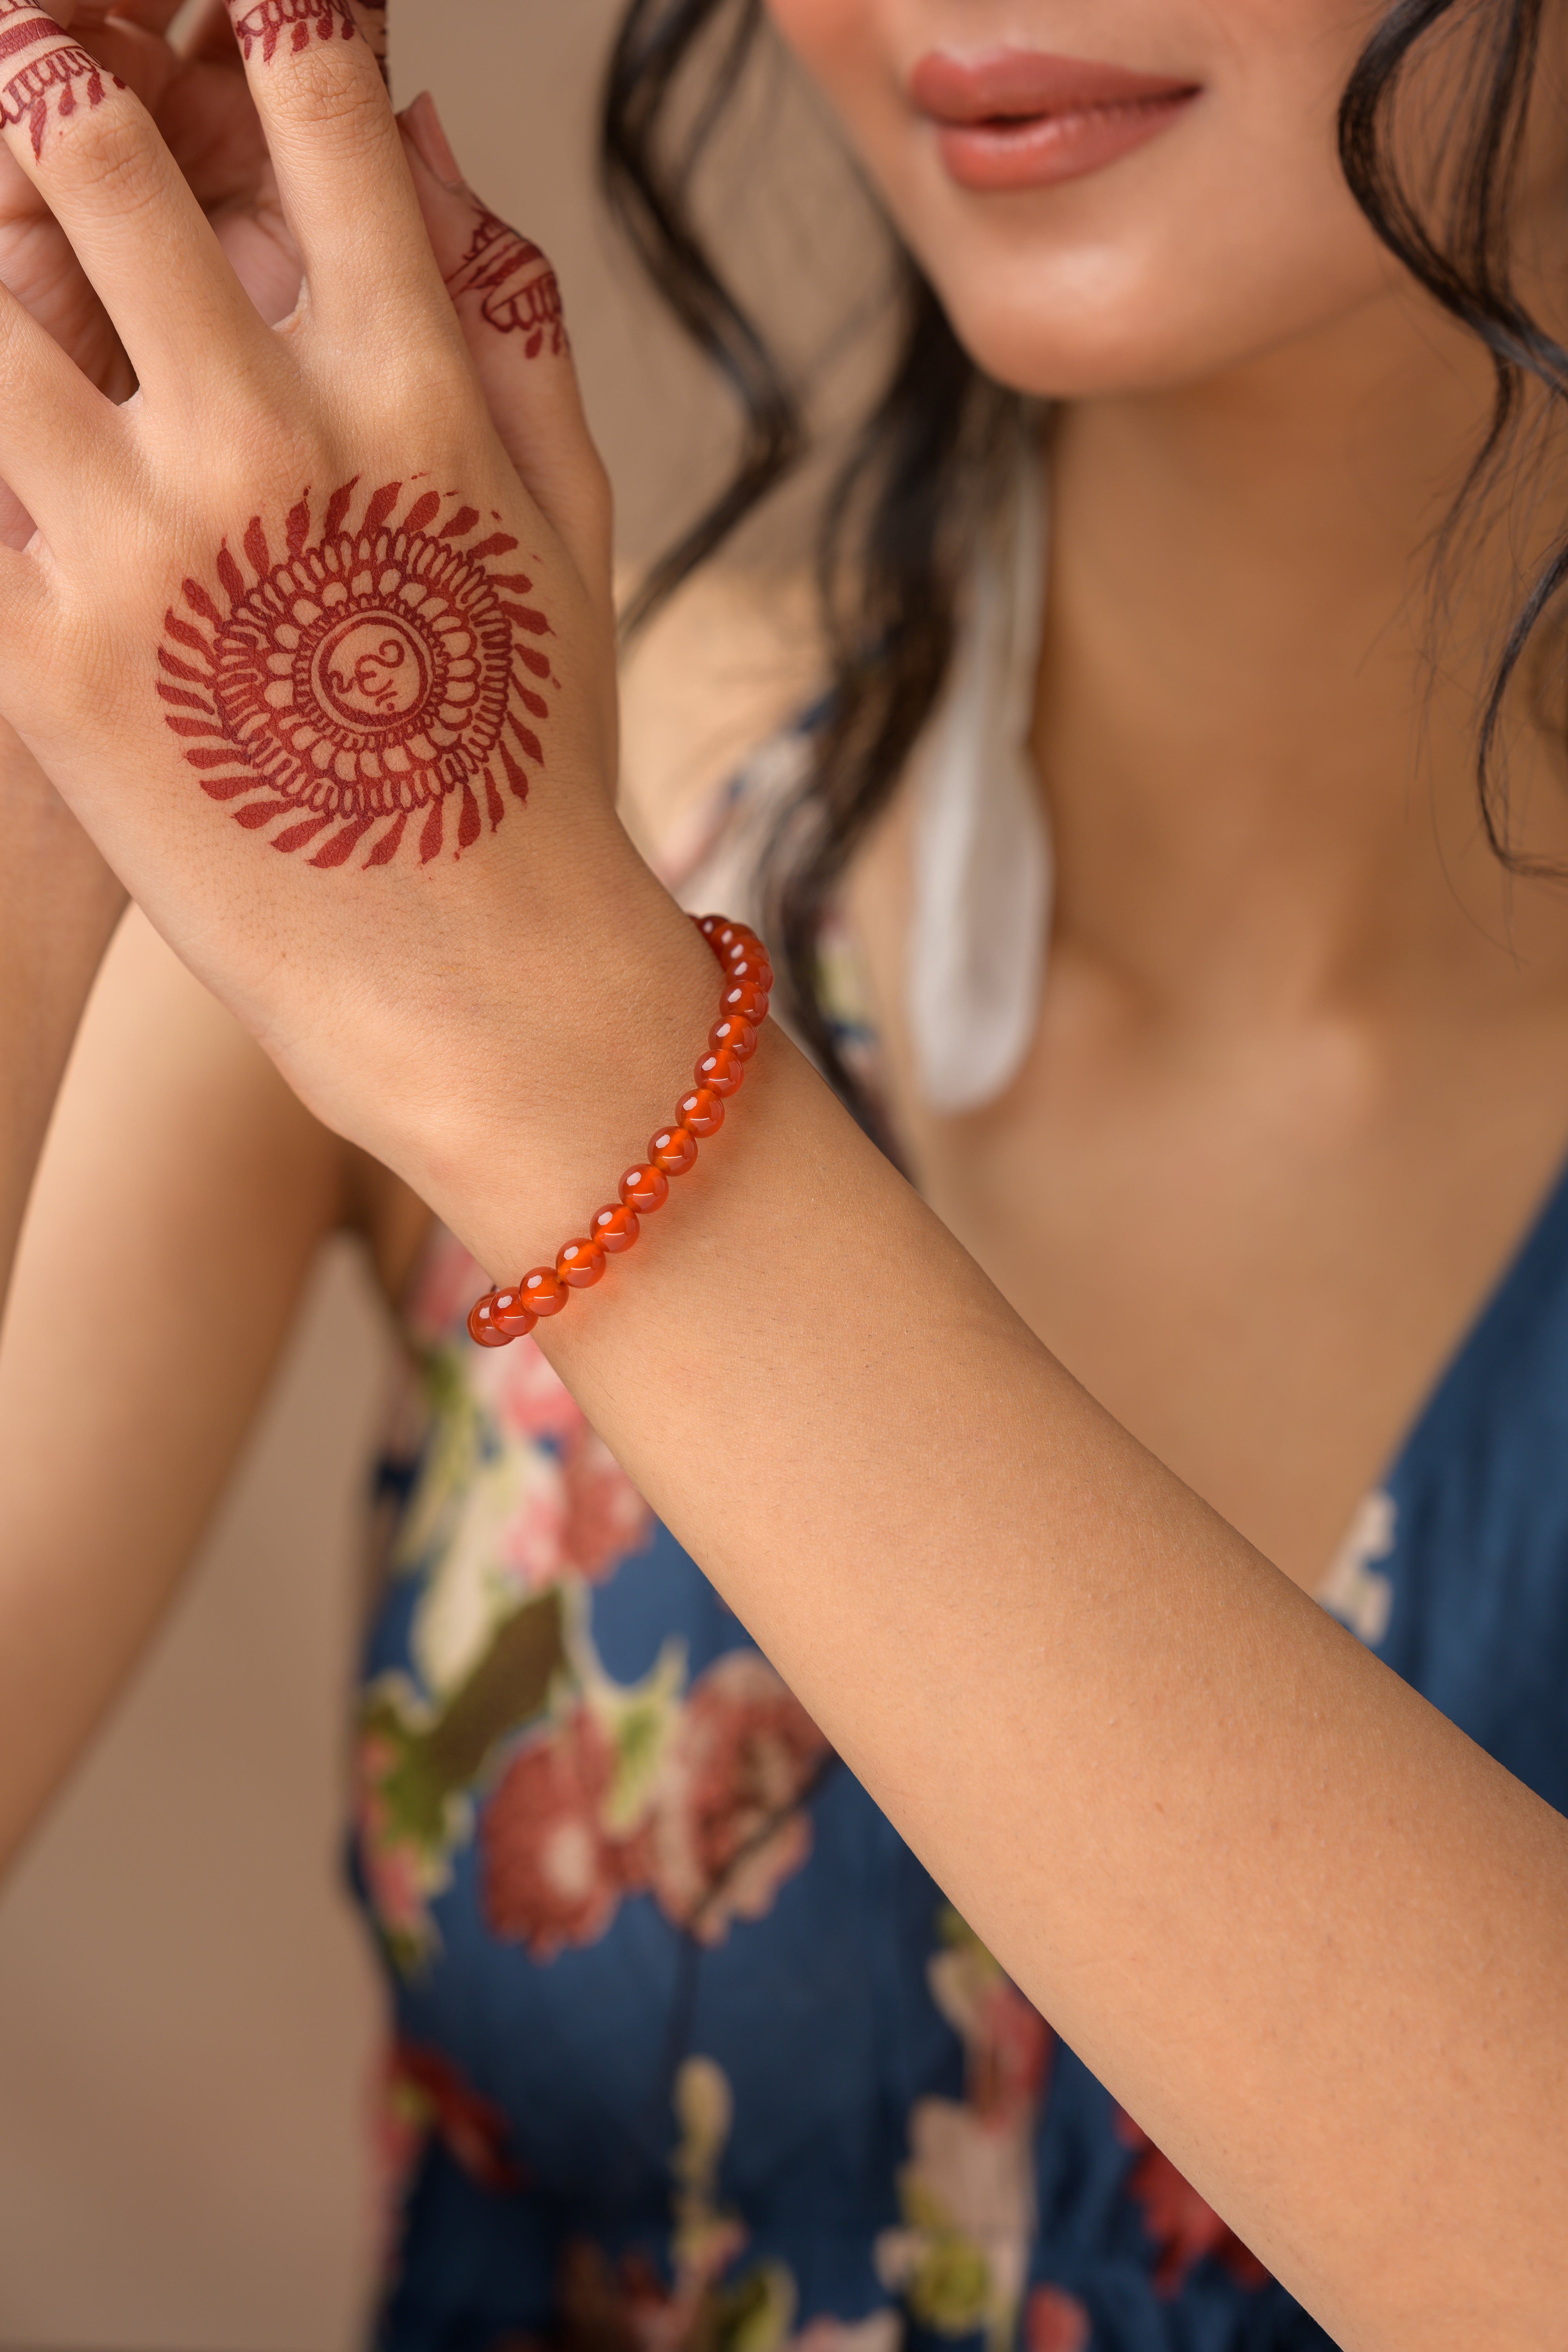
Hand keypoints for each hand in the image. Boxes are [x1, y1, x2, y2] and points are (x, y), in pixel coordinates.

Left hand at [0, 1, 702, 1265]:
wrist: (470, 971)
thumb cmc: (528, 749)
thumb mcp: (563, 525)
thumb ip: (506, 321)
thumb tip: (428, 143)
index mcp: (410, 394)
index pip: (311, 110)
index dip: (256, 16)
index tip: (215, 6)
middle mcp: (267, 445)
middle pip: (91, 154)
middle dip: (46, 80)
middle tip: (31, 79)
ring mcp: (140, 556)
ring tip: (3, 272)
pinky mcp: (44, 668)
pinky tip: (19, 441)